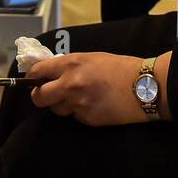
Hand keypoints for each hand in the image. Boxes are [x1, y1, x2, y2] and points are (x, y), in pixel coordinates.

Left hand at [27, 53, 149, 125]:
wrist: (144, 86)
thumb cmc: (121, 68)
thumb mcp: (92, 58)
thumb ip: (70, 65)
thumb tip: (52, 73)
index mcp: (71, 64)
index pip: (38, 71)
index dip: (33, 77)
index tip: (34, 80)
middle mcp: (70, 84)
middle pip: (39, 97)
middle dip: (39, 97)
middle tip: (46, 95)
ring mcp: (78, 103)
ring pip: (57, 109)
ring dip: (63, 105)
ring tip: (81, 98)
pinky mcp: (87, 119)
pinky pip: (75, 117)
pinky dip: (80, 113)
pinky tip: (94, 105)